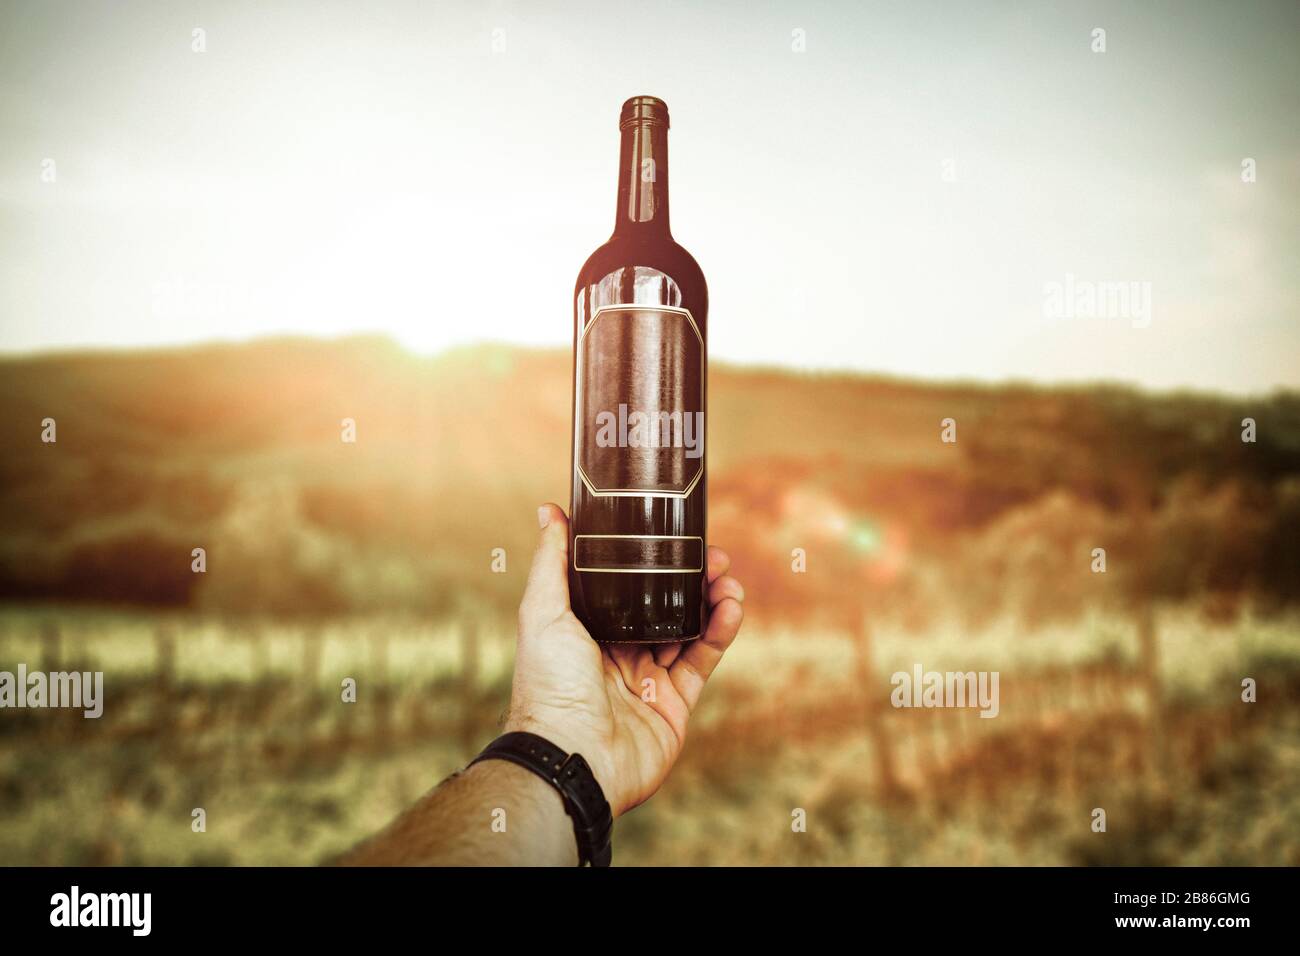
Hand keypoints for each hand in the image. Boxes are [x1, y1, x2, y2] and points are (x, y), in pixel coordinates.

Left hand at [505, 503, 744, 816]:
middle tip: (713, 555)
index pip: (625, 586)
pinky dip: (721, 631)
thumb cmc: (548, 687)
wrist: (573, 756)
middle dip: (690, 577)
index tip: (674, 534)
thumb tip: (548, 510)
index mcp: (587, 629)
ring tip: (728, 578)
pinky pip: (703, 660)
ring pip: (689, 628)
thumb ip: (552, 561)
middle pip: (663, 604)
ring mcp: (649, 678)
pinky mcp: (675, 702)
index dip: (651, 560)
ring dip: (711, 599)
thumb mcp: (543, 612)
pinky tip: (731, 607)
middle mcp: (618, 652)